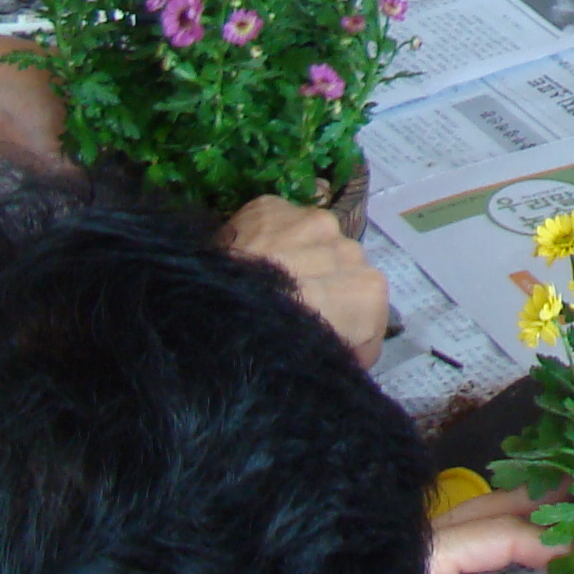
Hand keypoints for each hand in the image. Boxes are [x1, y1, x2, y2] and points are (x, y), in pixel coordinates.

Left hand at [223, 193, 389, 362]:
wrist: (205, 317)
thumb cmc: (271, 352)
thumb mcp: (322, 368)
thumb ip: (345, 351)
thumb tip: (345, 350)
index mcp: (368, 291)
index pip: (368, 312)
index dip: (346, 332)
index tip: (319, 345)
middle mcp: (348, 248)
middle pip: (341, 272)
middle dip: (323, 291)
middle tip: (289, 314)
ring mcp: (312, 221)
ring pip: (313, 242)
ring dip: (298, 259)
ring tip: (267, 285)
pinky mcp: (271, 205)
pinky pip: (278, 222)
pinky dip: (268, 238)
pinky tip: (251, 260)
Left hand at [364, 482, 559, 573]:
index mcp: (412, 566)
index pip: (486, 539)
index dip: (534, 537)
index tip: (573, 541)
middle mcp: (406, 564)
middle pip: (472, 519)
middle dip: (520, 505)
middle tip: (566, 490)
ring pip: (460, 543)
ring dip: (501, 533)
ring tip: (540, 525)